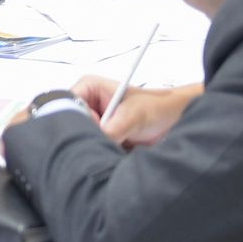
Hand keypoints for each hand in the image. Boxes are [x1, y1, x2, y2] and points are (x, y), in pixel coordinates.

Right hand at [71, 75, 201, 146]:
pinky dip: (104, 153)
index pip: (67, 104)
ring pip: (84, 139)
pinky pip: (94, 149)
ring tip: (118, 145)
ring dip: (98, 146)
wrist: (175, 121)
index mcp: (90, 88)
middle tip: (106, 141)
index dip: (75, 120)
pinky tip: (119, 152)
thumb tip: (98, 141)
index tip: (93, 131)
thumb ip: (113, 128)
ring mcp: (96, 123)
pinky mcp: (103, 138)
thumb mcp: (134, 114)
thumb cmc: (158, 107)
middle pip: (73, 124)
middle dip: (88, 136)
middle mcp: (89, 105)